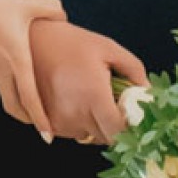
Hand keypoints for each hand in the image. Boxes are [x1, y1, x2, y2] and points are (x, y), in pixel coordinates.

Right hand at [0, 0, 68, 137]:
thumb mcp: (29, 2)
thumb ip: (52, 9)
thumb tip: (63, 15)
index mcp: (17, 61)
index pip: (30, 100)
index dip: (40, 120)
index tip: (48, 136)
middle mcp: (2, 69)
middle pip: (14, 105)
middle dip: (27, 118)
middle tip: (39, 124)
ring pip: (3, 91)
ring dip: (16, 100)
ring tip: (27, 98)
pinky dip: (4, 80)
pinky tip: (10, 65)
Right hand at [29, 22, 147, 144]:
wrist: (29, 38)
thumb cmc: (70, 41)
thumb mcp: (107, 48)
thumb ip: (133, 69)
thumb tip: (148, 92)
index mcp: (93, 96)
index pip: (119, 133)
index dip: (130, 129)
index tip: (134, 118)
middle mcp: (75, 114)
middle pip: (105, 138)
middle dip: (114, 125)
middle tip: (113, 103)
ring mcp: (58, 121)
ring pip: (88, 137)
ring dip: (95, 124)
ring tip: (89, 97)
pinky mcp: (45, 122)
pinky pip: (71, 133)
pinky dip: (77, 122)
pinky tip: (74, 99)